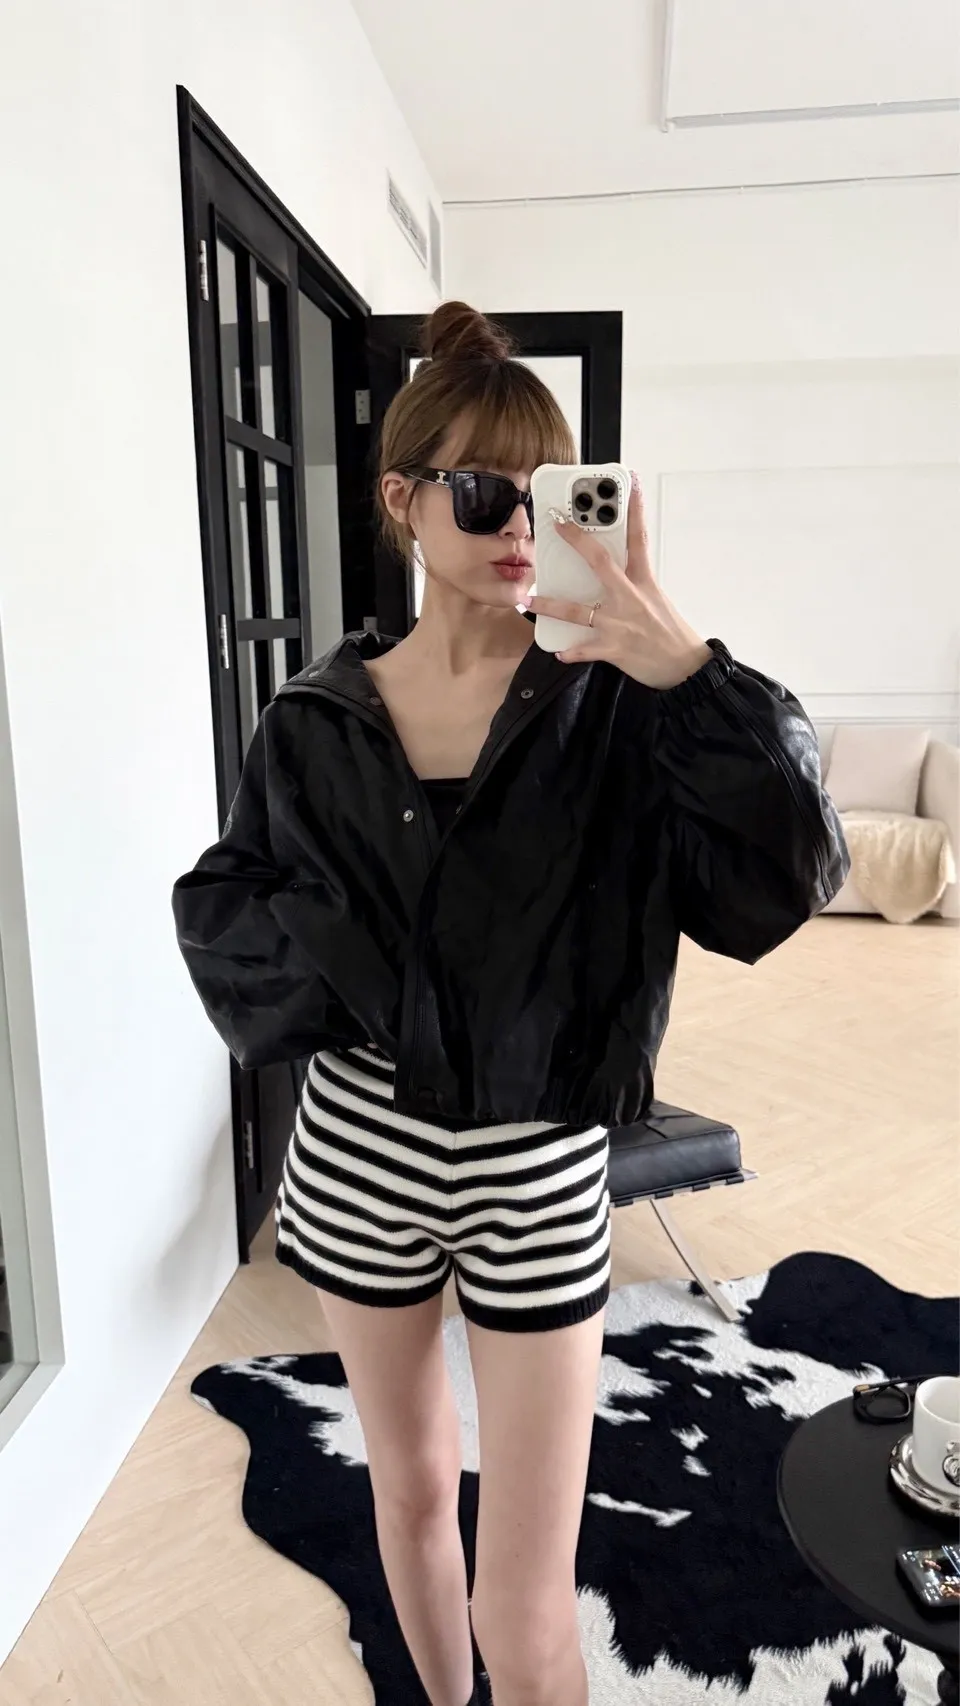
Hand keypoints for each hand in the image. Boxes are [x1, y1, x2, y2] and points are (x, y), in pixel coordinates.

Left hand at [526, 475, 712, 689]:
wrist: (685, 667)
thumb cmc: (671, 634)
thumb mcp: (657, 600)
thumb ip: (635, 586)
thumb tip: (614, 576)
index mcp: (644, 582)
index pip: (639, 539)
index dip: (636, 510)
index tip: (630, 483)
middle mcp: (630, 597)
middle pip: (601, 562)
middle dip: (578, 541)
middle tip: (558, 525)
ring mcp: (620, 623)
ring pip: (577, 610)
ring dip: (551, 606)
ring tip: (530, 601)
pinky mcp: (614, 648)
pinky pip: (585, 649)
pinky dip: (571, 651)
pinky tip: (559, 652)